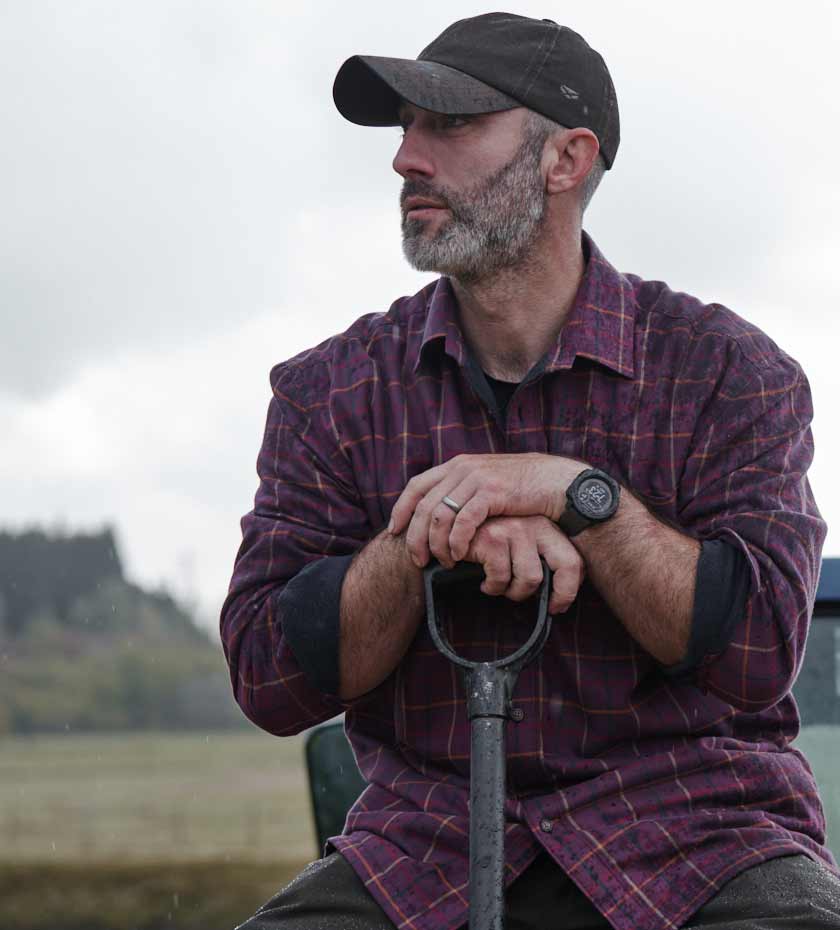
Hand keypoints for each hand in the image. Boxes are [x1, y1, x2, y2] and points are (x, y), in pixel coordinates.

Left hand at [387, 452, 589, 568]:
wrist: (554, 482)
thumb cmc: (521, 489)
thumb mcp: (485, 483)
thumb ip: (462, 491)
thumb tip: (441, 510)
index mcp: (456, 465)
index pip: (416, 486)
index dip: (402, 509)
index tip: (394, 530)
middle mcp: (462, 468)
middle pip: (424, 505)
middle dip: (415, 535)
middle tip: (417, 559)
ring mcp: (476, 479)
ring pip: (440, 516)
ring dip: (436, 544)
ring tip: (442, 562)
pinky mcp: (491, 492)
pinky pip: (463, 521)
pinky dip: (456, 542)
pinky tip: (458, 556)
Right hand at [453, 515, 584, 614]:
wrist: (450, 527)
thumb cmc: (486, 540)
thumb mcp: (518, 543)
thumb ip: (537, 558)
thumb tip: (557, 593)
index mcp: (547, 526)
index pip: (574, 560)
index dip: (569, 590)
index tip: (556, 606)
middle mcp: (536, 523)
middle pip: (565, 566)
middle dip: (558, 592)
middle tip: (542, 604)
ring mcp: (515, 529)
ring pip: (531, 578)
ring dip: (513, 592)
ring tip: (499, 586)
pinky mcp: (493, 539)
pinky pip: (501, 579)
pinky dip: (491, 587)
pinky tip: (483, 582)